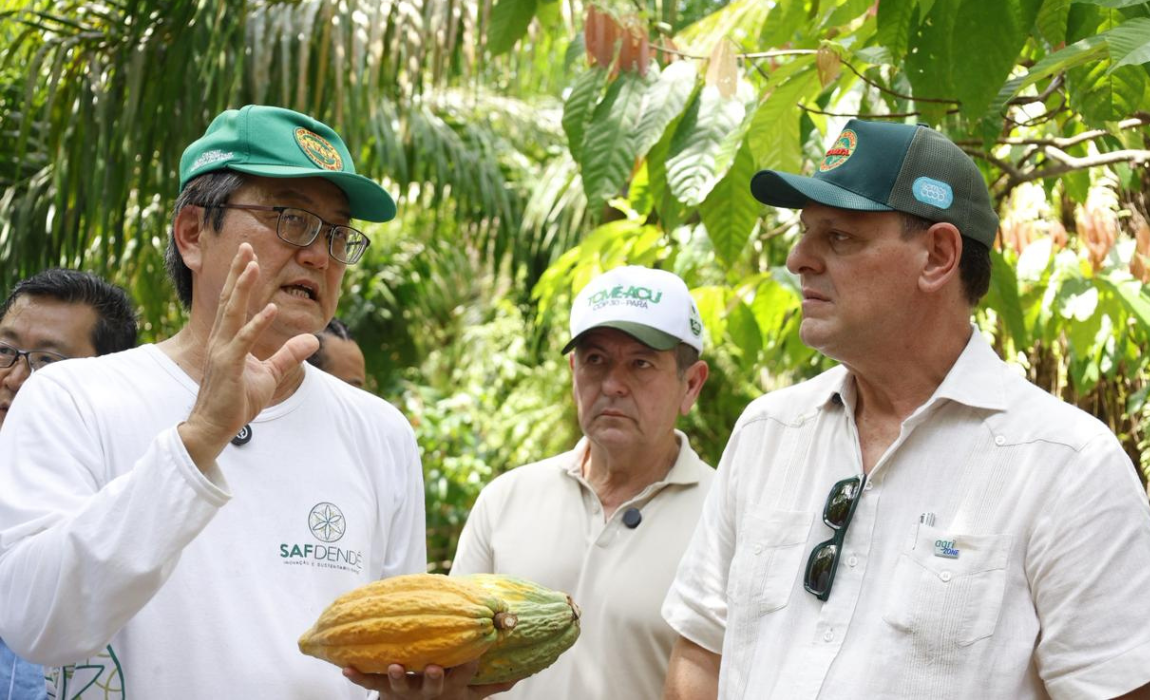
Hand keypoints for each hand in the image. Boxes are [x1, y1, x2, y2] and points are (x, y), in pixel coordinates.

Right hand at [178, 243, 319, 467]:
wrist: (216, 427)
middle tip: (245, 246)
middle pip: (231, 299)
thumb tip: (313, 340)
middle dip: (239, 272)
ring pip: (233, 313)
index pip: (235, 303)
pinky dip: (257, 324)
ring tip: (253, 265)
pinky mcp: (228, 366)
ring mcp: (222, 351)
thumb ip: (289, 355)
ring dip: (243, 288)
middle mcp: (222, 340)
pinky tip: (269, 308)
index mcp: (229, 339)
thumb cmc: (237, 401)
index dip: (242, 280)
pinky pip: (244, 341)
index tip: (250, 257)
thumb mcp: (270, 375)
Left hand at [344, 660, 516, 698]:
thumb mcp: (469, 695)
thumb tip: (520, 674)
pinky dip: (358, 676)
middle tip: (434, 668)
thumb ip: (490, 684)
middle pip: (435, 683)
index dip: (470, 663)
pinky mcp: (385, 692)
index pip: (466, 672)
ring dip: (397, 677)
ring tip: (394, 667)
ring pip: (401, 686)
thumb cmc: (444, 697)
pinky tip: (345, 667)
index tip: (477, 648)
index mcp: (453, 686)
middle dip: (435, 677)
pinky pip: (370, 684)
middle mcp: (431, 689)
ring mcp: (407, 692)